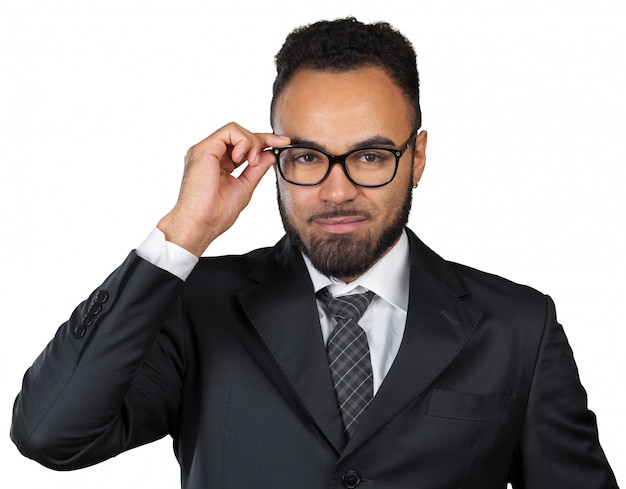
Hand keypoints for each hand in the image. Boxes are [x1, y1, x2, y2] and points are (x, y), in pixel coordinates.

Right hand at [157, 122, 289, 255]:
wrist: (201, 224)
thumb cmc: (216, 214)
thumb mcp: (245, 187)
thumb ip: (256, 169)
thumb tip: (270, 154)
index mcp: (217, 163)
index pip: (242, 145)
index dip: (264, 141)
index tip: (283, 142)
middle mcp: (210, 154)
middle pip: (240, 134)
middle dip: (262, 139)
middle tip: (275, 149)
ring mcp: (205, 150)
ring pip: (235, 130)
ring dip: (252, 143)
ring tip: (253, 163)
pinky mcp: (204, 149)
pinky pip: (229, 131)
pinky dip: (243, 142)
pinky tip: (244, 159)